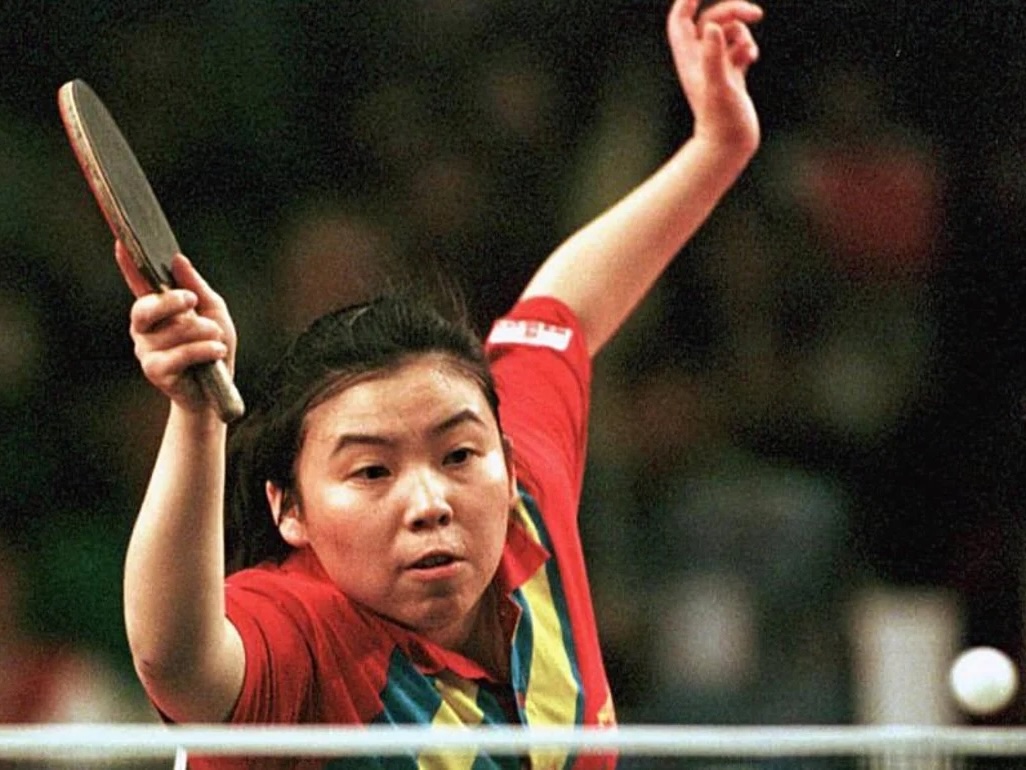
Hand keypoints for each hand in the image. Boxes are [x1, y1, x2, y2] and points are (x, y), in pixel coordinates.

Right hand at [115, 241, 236, 412]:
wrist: (217, 392)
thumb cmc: (215, 348)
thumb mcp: (214, 312)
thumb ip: (197, 287)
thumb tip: (178, 260)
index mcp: (157, 309)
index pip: (139, 283)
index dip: (129, 265)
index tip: (122, 242)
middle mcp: (145, 328)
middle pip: (145, 307)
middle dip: (171, 301)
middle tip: (192, 300)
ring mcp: (146, 349)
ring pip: (172, 331)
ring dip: (203, 333)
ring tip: (218, 339)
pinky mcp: (154, 370)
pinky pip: (178, 354)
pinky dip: (203, 350)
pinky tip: (217, 352)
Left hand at [668, 0, 762, 154]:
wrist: (730, 147)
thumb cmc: (722, 120)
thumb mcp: (719, 85)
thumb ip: (714, 56)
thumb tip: (711, 27)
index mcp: (689, 59)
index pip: (680, 20)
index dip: (688, 0)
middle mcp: (699, 62)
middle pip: (710, 21)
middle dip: (732, 11)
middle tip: (755, 13)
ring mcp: (715, 69)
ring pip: (726, 34)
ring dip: (742, 31)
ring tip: (750, 50)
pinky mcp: (731, 78)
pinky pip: (738, 50)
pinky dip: (747, 46)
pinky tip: (752, 58)